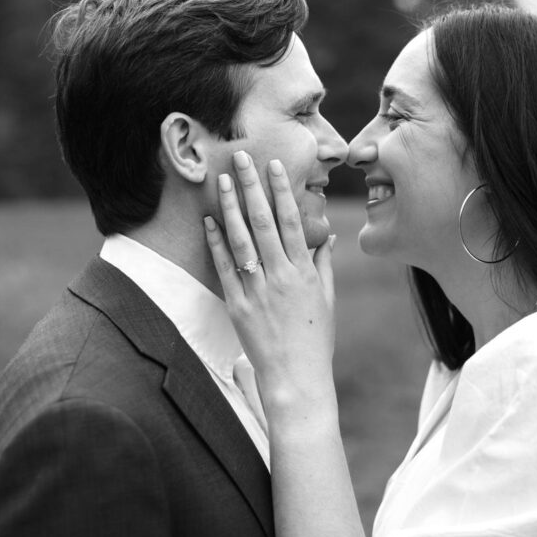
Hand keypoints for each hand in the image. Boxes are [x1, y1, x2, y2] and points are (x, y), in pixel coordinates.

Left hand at [204, 152, 336, 415]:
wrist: (296, 378)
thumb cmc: (316, 339)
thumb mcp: (327, 298)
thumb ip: (324, 264)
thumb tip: (328, 234)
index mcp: (304, 270)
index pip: (291, 220)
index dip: (281, 190)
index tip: (273, 164)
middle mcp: (280, 275)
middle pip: (263, 221)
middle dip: (251, 186)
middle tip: (241, 157)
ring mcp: (256, 290)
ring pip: (241, 239)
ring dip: (230, 206)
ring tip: (222, 180)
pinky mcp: (237, 305)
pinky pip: (225, 268)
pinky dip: (216, 243)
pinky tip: (209, 221)